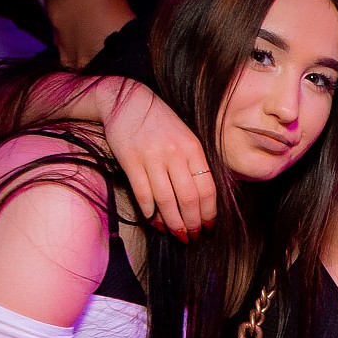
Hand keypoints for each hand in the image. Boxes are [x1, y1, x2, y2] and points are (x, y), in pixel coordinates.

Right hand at [104, 79, 214, 239]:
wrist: (127, 99)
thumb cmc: (161, 123)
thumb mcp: (186, 138)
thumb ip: (196, 164)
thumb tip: (204, 201)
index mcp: (194, 149)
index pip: (208, 189)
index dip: (209, 214)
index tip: (208, 228)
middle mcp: (175, 154)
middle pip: (188, 199)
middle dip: (192, 223)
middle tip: (192, 238)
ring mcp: (152, 156)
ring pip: (166, 200)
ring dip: (172, 223)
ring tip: (176, 234)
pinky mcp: (130, 160)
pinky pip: (143, 193)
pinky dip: (149, 211)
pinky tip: (154, 220)